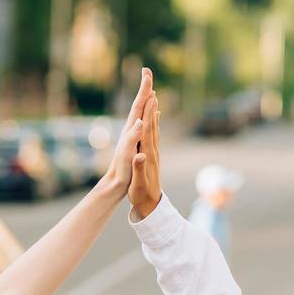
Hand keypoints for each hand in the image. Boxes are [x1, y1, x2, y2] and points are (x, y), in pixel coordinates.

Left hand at [99, 68, 154, 196]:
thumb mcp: (127, 154)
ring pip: (141, 112)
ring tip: (151, 89)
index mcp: (130, 130)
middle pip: (138, 104)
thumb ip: (133, 137)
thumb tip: (139, 122)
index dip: (144, 90)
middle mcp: (130, 129)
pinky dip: (148, 115)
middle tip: (147, 71)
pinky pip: (144, 122)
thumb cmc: (122, 170)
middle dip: (144, 88)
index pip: (138, 105)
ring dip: (146, 100)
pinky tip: (151, 114)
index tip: (147, 74)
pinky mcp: (135, 141)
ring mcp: (132, 135)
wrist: (114, 183)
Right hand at [129, 85, 161, 219]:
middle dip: (152, 106)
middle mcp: (153, 151)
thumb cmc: (141, 196)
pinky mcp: (153, 157)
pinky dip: (154, 124)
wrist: (151, 206)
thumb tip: (139, 156)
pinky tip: (155, 118)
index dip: (148, 114)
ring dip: (154, 112)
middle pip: (153, 125)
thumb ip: (138, 169)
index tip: (150, 97)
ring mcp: (154, 154)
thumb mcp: (138, 184)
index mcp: (147, 155)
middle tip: (152, 88)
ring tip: (154, 97)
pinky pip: (154, 135)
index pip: (148, 130)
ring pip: (154, 128)